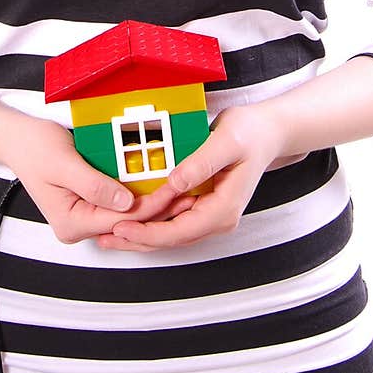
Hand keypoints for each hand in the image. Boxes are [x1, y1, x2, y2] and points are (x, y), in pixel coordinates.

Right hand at [2, 114, 195, 243]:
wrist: (17, 139)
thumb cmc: (35, 148)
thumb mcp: (64, 163)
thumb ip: (93, 184)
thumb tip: (125, 203)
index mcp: (71, 223)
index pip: (120, 219)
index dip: (150, 206)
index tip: (174, 191)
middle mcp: (78, 226)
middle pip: (126, 221)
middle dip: (157, 208)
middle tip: (188, 193)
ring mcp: (84, 217)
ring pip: (126, 215)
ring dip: (153, 203)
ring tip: (183, 191)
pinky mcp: (90, 205)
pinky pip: (119, 204)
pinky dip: (140, 195)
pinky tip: (162, 185)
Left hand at [96, 99, 296, 252]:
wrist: (267, 132)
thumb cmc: (250, 133)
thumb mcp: (227, 141)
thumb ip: (201, 163)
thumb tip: (174, 182)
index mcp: (224, 209)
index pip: (180, 231)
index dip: (148, 232)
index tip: (121, 226)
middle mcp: (218, 219)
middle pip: (172, 239)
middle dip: (137, 240)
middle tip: (104, 237)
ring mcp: (211, 215)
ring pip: (171, 233)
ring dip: (140, 235)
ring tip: (108, 234)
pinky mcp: (204, 206)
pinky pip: (173, 220)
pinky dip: (151, 222)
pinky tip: (130, 218)